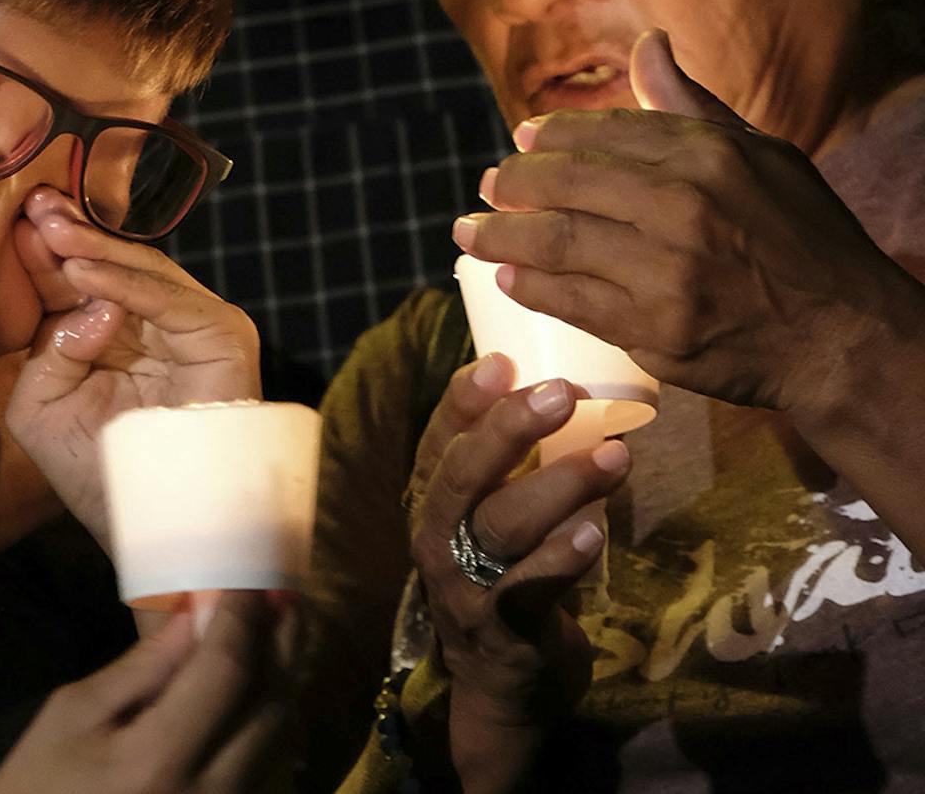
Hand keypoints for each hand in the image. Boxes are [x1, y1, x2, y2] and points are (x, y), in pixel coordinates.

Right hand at [0, 592, 297, 793]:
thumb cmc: (39, 781)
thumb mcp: (74, 712)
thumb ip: (142, 665)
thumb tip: (197, 612)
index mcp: (157, 759)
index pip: (225, 672)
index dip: (242, 617)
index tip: (248, 576)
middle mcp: (208, 792)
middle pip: (270, 707)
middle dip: (282, 644)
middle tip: (282, 594)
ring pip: (280, 739)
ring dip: (285, 679)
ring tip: (279, 629)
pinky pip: (268, 765)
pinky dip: (271, 717)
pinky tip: (260, 684)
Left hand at [4, 186, 259, 547]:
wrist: (147, 528)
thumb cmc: (96, 473)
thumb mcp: (41, 406)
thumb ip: (48, 348)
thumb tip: (87, 301)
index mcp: (115, 333)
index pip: (82, 277)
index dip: (48, 248)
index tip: (11, 216)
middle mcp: (157, 324)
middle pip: (112, 263)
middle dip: (70, 232)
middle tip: (34, 203)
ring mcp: (193, 327)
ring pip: (143, 271)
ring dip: (95, 247)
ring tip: (50, 228)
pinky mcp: (222, 339)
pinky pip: (171, 299)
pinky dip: (125, 283)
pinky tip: (82, 270)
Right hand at [406, 355, 629, 793]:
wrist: (501, 688)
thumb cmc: (506, 581)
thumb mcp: (495, 520)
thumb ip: (515, 470)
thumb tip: (569, 392)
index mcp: (433, 503)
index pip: (440, 439)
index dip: (466, 399)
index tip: (502, 361)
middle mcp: (438, 539)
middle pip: (465, 474)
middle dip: (512, 429)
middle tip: (563, 394)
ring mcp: (465, 587)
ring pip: (502, 526)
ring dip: (559, 486)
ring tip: (615, 457)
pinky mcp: (502, 631)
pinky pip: (529, 588)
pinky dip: (562, 558)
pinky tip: (596, 533)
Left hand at [455, 29, 924, 417]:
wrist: (846, 335)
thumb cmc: (803, 238)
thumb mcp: (764, 155)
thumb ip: (692, 105)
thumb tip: (648, 43)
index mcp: (708, 155)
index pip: (603, 133)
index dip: (550, 136)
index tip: (520, 140)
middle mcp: (683, 206)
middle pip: (565, 184)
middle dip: (513, 184)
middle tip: (487, 187)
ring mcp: (667, 270)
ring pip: (556, 242)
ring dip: (500, 235)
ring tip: (469, 231)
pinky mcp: (655, 327)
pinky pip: (571, 300)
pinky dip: (531, 286)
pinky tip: (508, 275)